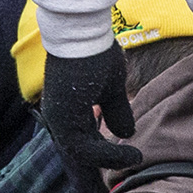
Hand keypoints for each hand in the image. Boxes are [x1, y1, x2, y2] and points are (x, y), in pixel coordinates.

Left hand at [38, 46, 142, 181]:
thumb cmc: (95, 54)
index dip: (106, 152)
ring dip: (111, 159)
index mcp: (68, 109)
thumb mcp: (112, 90)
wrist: (82, 33)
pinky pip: (85, 149)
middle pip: (82, 150)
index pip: (83, 140)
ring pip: (84, 154)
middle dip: (107, 159)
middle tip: (132, 158)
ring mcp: (58, 117)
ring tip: (134, 157)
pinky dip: (108, 155)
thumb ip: (116, 112)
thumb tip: (126, 133)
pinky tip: (130, 153)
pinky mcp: (63, 117)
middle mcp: (58, 115)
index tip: (130, 153)